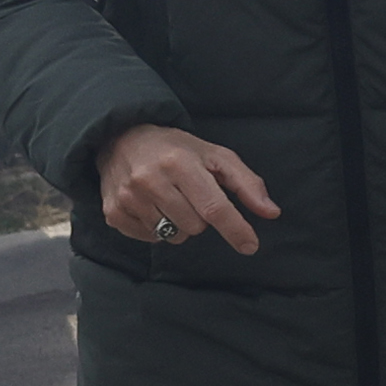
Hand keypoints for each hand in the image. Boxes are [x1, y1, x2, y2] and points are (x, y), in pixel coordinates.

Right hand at [97, 124, 278, 256]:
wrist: (122, 139)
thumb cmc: (178, 149)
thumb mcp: (216, 156)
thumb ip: (247, 183)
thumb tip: (271, 212)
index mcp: (179, 164)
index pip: (214, 207)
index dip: (235, 229)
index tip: (251, 246)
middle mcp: (149, 180)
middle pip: (195, 226)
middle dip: (202, 217)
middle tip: (191, 196)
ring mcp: (128, 198)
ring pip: (173, 235)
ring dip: (181, 224)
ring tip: (172, 199)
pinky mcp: (113, 212)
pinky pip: (151, 239)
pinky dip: (158, 229)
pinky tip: (154, 206)